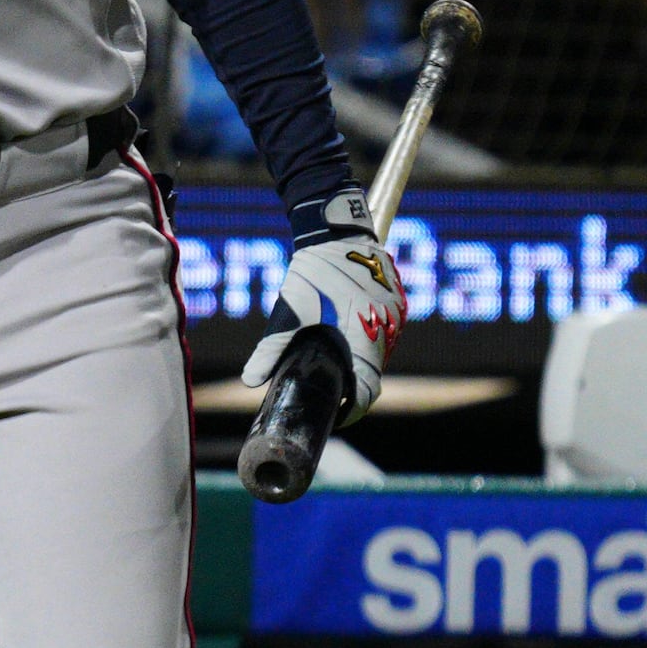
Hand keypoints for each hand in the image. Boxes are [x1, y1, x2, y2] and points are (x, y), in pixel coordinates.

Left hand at [241, 190, 404, 417]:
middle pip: (375, 372)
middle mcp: (386, 328)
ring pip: (381, 351)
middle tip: (330, 393)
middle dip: (355, 386)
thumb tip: (250, 380)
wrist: (334, 231)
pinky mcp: (397, 301)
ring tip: (336, 368)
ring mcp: (396, 314)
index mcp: (365, 337)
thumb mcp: (288, 312)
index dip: (355, 409)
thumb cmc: (312, 273)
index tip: (338, 416)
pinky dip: (369, 341)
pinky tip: (349, 339)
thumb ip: (270, 349)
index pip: (369, 390)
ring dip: (362, 362)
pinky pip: (384, 330)